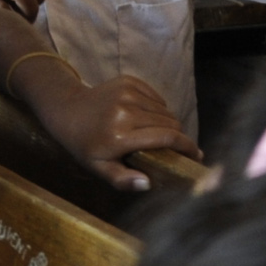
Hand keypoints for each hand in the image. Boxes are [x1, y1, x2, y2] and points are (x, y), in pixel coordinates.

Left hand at [23, 63, 194, 192]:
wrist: (67, 110)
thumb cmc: (85, 145)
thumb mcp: (99, 168)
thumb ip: (122, 180)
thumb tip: (147, 184)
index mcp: (120, 136)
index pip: (166, 138)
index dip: (187, 146)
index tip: (197, 155)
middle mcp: (126, 112)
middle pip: (170, 124)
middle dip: (178, 137)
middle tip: (176, 148)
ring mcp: (127, 93)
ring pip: (165, 110)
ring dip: (168, 123)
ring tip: (158, 134)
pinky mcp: (129, 81)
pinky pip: (156, 98)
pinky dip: (157, 109)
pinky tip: (146, 118)